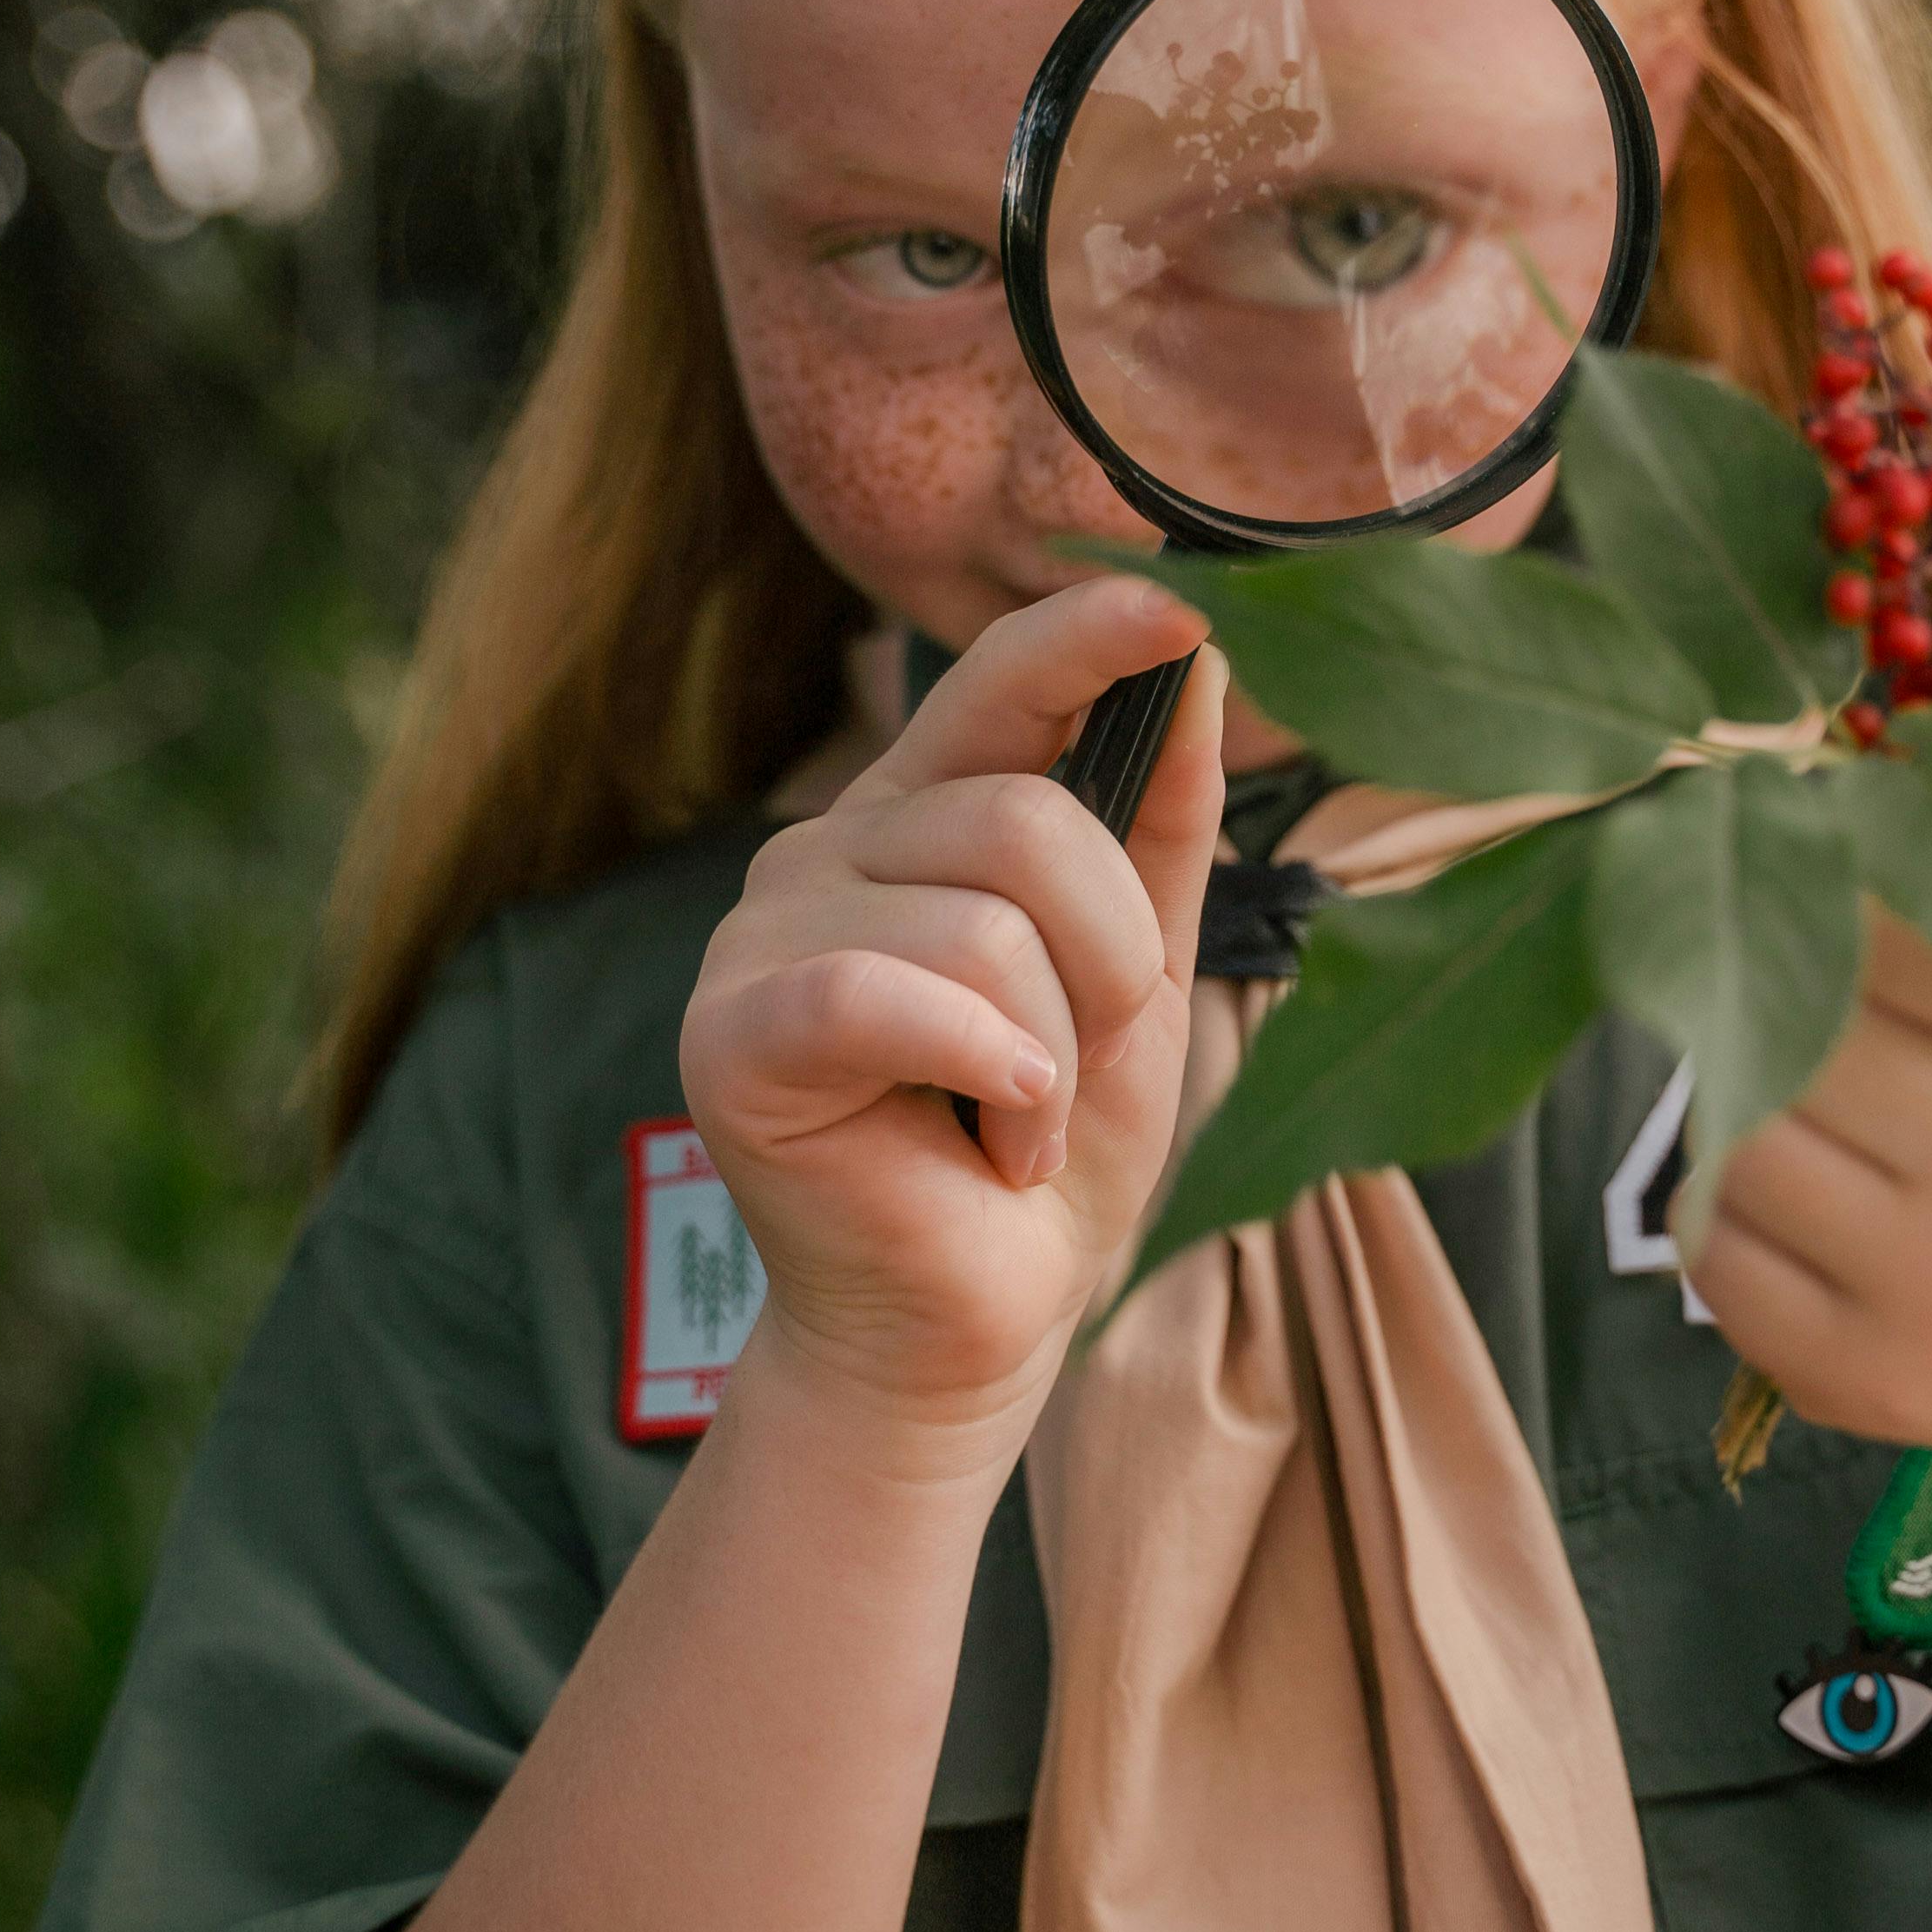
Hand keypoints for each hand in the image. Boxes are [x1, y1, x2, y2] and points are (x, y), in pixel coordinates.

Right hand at [677, 577, 1219, 1476]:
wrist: (970, 1330)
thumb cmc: (1046, 1154)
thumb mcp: (1142, 980)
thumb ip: (1160, 826)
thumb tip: (1198, 656)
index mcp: (920, 817)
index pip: (1001, 681)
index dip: (1086, 632)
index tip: (1180, 601)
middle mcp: (829, 848)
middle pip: (1021, 817)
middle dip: (1106, 958)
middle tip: (1075, 1065)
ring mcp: (764, 934)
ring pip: (982, 918)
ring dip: (1052, 1048)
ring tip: (1020, 1121)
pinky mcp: (732, 1032)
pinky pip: (890, 995)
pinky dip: (986, 1070)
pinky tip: (992, 1137)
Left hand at [1686, 905, 1931, 1484]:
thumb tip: (1838, 753)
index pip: (1888, 916)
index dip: (1842, 885)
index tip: (1833, 875)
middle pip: (1800, 1022)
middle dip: (1786, 987)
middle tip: (1810, 982)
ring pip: (1736, 1132)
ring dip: (1749, 1093)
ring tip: (1824, 1094)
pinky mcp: (1864, 1386)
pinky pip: (1711, 1248)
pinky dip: (1727, 1206)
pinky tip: (1805, 1194)